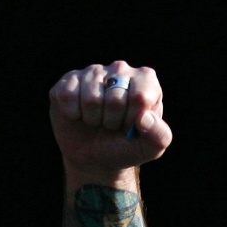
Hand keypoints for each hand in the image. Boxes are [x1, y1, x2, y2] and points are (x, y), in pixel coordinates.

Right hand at [49, 61, 172, 176]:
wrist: (94, 157)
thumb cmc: (125, 147)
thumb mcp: (149, 148)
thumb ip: (159, 136)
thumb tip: (144, 118)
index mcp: (146, 81)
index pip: (140, 97)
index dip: (132, 120)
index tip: (130, 127)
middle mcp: (120, 69)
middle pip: (115, 99)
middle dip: (112, 122)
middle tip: (111, 125)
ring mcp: (93, 72)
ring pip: (90, 99)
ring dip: (92, 119)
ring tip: (97, 120)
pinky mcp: (69, 79)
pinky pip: (67, 96)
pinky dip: (73, 114)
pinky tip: (79, 114)